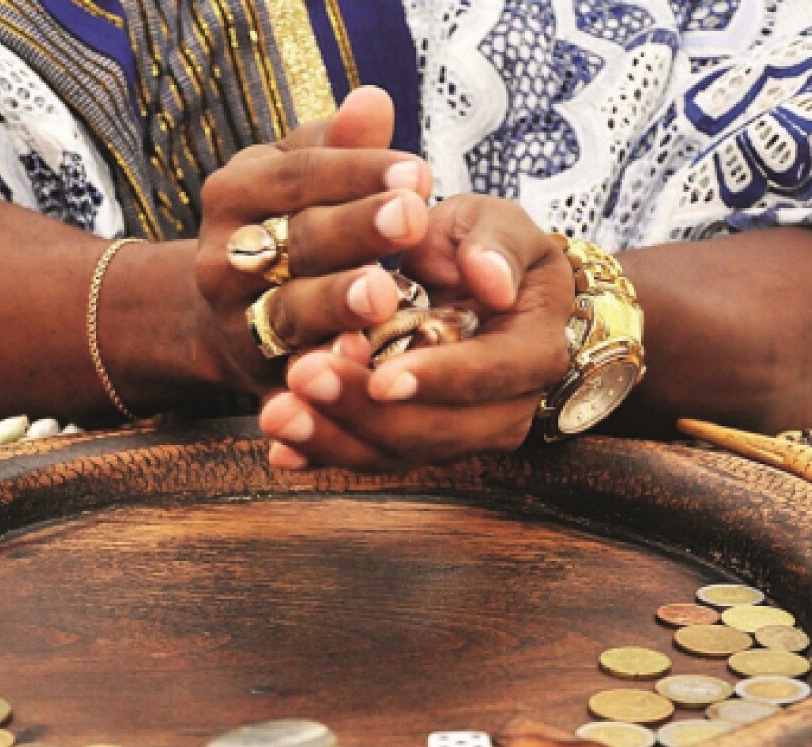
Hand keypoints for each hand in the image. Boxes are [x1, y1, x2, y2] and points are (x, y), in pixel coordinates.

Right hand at [195, 87, 432, 392]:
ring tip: (386, 293)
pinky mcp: (258, 377)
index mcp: (237, 194)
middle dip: (355, 230)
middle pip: (298, 241)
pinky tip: (363, 366)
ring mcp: (238, 322)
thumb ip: (340, 146)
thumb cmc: (286, 225)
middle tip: (411, 217)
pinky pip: (290, 378)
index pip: (301, 174)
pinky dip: (322, 375)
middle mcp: (227, 258)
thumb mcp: (302, 178)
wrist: (226, 314)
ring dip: (336, 304)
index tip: (419, 171)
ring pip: (291, 312)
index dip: (358, 171)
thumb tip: (374, 100)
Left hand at [259, 194, 573, 470]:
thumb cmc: (483, 247)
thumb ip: (497, 244)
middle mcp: (504, 408)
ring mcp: (457, 433)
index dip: (438, 379)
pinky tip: (282, 450)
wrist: (468, 282)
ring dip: (333, 439)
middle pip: (438, 431)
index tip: (383, 377)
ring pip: (397, 453)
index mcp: (533, 350)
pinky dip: (322, 455)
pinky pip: (368, 457)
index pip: (492, 375)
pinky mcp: (412, 442)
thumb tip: (492, 283)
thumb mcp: (496, 223)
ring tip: (277, 413)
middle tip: (304, 377)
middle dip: (366, 412)